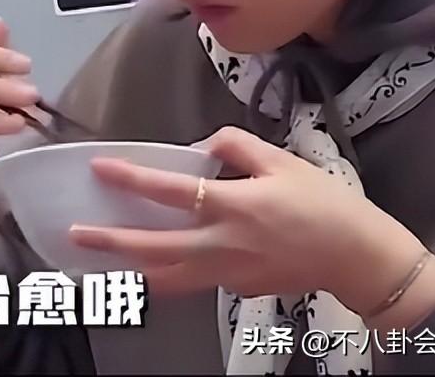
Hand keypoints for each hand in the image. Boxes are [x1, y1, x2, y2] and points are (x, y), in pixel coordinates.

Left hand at [68, 126, 434, 323]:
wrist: (358, 257)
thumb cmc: (324, 203)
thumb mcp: (282, 161)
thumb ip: (237, 146)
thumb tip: (203, 147)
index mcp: (233, 206)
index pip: (170, 191)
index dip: (132, 178)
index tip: (100, 168)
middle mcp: (223, 244)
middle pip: (154, 248)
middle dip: (111, 243)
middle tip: (75, 236)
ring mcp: (227, 273)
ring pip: (167, 278)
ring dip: (130, 269)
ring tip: (99, 261)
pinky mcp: (236, 289)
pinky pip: (194, 281)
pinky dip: (167, 275)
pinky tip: (152, 264)